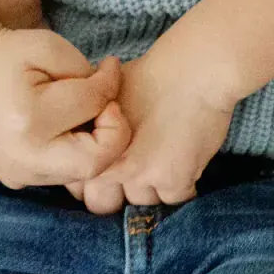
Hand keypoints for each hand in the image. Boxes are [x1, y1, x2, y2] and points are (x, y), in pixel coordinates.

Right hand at [0, 41, 130, 190]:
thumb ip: (89, 77)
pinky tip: (67, 126)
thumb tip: (114, 103)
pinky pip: (66, 173)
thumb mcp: (52, 48)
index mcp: (29, 120)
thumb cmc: (11, 55)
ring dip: (96, 143)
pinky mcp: (18, 180)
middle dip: (114, 132)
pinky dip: (77, 151)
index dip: (111, 84)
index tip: (109, 66)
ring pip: (83, 172)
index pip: (95, 108)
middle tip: (105, 104)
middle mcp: (21, 158)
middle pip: (96, 162)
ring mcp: (17, 175)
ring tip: (83, 111)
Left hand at [79, 46, 237, 212]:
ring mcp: (141, 178)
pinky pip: (174, 201)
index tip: (111, 163)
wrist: (195, 70)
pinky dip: (182, 186)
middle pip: (104, 204)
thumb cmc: (153, 74)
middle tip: (135, 170)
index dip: (94, 175)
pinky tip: (186, 165)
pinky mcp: (174, 182)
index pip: (78, 186)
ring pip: (142, 203)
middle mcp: (109, 167)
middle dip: (117, 192)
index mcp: (89, 146)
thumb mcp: (108, 94)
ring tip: (165, 162)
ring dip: (152, 188)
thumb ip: (94, 122)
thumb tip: (87, 132)